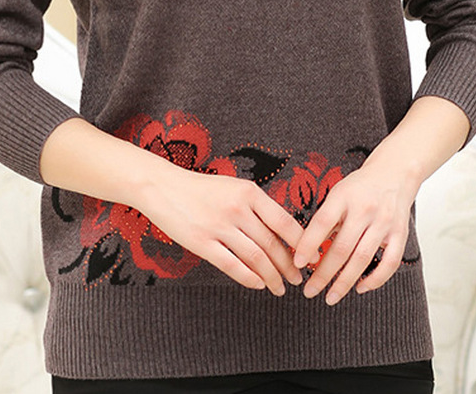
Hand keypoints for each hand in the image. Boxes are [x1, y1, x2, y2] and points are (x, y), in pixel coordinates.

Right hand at [138, 168, 307, 294]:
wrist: (163, 187)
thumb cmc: (201, 188)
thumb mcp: (234, 187)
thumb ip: (256, 206)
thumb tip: (281, 231)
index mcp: (249, 192)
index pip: (284, 222)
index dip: (301, 243)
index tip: (311, 257)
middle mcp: (237, 209)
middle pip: (272, 244)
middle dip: (289, 266)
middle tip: (298, 279)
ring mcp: (219, 226)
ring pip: (256, 258)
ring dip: (272, 277)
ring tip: (280, 288)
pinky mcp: (202, 242)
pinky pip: (232, 265)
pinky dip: (249, 278)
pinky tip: (258, 284)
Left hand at [291, 151, 421, 304]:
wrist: (395, 173)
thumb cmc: (360, 187)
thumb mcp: (338, 193)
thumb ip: (326, 218)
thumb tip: (307, 250)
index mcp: (344, 196)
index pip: (322, 222)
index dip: (308, 244)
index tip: (297, 263)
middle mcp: (365, 209)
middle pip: (342, 247)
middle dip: (323, 273)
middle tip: (309, 290)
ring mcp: (384, 222)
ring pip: (362, 259)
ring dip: (344, 282)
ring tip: (330, 297)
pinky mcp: (400, 234)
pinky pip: (389, 263)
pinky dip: (375, 279)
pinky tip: (360, 288)